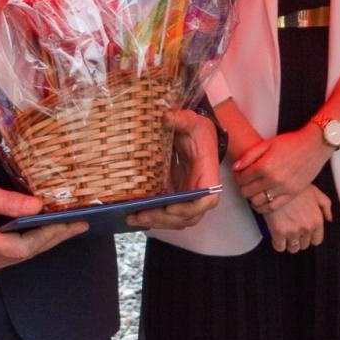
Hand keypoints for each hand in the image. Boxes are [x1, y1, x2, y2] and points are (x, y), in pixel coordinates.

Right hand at [0, 177, 85, 274]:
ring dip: (46, 242)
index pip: (24, 246)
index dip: (49, 235)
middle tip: (79, 226)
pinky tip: (46, 232)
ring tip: (68, 228)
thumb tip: (38, 206)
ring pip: (22, 256)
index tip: (69, 223)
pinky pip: (14, 254)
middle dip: (55, 238)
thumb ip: (11, 202)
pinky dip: (32, 243)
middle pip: (27, 253)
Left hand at [126, 110, 222, 230]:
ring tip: (131, 217)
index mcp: (208, 175)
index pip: (206, 200)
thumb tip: (166, 117)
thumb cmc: (198, 132)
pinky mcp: (177, 199)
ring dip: (156, 222)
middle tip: (139, 214)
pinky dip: (153, 218)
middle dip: (164, 219)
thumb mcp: (193, 122)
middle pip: (188, 217)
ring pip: (177, 220)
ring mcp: (188, 198)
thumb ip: (182, 119)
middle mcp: (201, 192)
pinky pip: (167, 215)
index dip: (189, 208)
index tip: (169, 206)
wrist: (198, 137)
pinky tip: (134, 214)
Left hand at [233, 125, 331, 211]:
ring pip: (257, 202)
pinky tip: (261, 202)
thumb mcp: (267, 143)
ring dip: (252, 198)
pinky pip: (272, 207)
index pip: (241, 178)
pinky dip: (263, 208)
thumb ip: (249, 155)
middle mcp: (273, 179)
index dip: (238, 177)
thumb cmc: (292, 142)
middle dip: (243, 188)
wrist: (314, 145)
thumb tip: (236, 168)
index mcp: (265, 165)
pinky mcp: (292, 194)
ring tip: (253, 192)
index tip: (240, 175)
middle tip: (245, 183)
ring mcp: (283, 188)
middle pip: (247, 192)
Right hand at [262, 185, 332, 252]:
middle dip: (298, 238)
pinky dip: (277, 243)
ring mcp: (293, 231)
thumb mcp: (316, 192)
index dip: (309, 237)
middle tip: (291, 228)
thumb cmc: (295, 187)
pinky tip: (276, 234)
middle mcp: (307, 227)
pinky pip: (279, 247)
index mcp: (317, 220)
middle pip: (304, 245)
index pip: (317, 240)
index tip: (303, 232)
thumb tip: (329, 219)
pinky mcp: (278, 232)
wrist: (276, 184)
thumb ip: (326, 206)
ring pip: (292, 248)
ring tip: (284, 230)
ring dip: (288, 241)